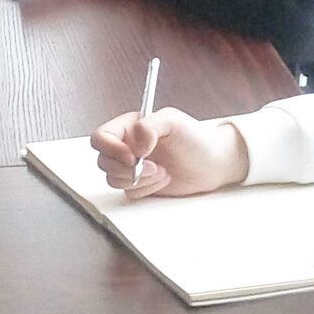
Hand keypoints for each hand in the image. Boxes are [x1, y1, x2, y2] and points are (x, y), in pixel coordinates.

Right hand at [90, 107, 248, 198]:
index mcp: (128, 128)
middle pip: (103, 161)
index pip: (101, 137)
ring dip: (140, 180)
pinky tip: (164, 180)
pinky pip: (128, 192)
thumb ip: (149, 125)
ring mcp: (130, 168)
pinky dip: (146, 189)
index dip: (111, 149)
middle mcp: (126, 147)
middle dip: (128, 169)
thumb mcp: (173, 121)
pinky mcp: (138, 185)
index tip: (132, 156)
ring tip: (163, 172)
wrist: (213, 164)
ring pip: (113, 179)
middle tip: (154, 167)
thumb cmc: (196, 139)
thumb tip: (135, 144)